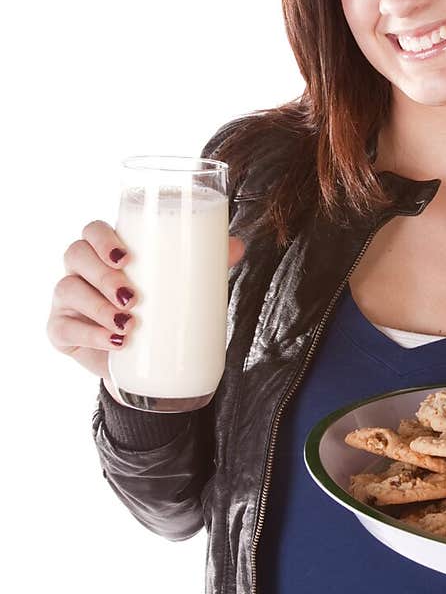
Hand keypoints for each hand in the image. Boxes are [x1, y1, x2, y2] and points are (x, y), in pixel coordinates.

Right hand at [47, 222, 244, 397]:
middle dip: (103, 275)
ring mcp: (66, 300)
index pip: (92, 230)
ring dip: (96, 306)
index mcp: (104, 252)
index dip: (102, 237)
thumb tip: (236, 246)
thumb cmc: (157, 311)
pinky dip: (89, 335)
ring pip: (67, 289)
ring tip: (128, 324)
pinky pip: (63, 328)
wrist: (143, 363)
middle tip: (132, 297)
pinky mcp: (60, 331)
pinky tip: (112, 342)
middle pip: (76, 254)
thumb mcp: (179, 286)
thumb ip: (204, 264)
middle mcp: (80, 270)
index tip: (127, 256)